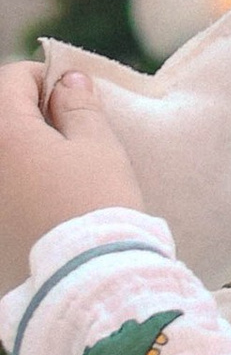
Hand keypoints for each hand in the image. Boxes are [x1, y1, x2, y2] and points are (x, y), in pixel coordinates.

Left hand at [0, 62, 141, 296]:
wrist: (86, 277)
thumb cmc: (96, 203)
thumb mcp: (97, 145)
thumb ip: (78, 105)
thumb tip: (66, 81)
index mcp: (4, 133)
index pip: (11, 80)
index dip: (44, 78)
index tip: (73, 94)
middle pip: (0, 116)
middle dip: (31, 112)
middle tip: (70, 127)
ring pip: (4, 153)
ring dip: (24, 147)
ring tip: (62, 164)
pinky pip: (6, 183)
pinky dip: (20, 178)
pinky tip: (48, 194)